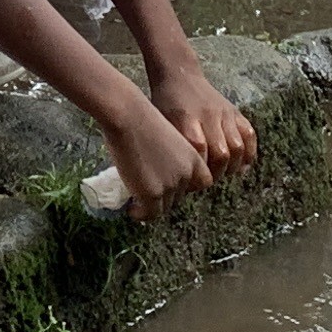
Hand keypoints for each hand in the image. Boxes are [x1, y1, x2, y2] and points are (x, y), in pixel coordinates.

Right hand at [98, 96, 212, 215]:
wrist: (129, 116)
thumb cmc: (143, 119)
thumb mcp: (170, 138)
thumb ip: (172, 157)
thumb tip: (160, 171)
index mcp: (195, 159)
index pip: (202, 183)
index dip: (186, 185)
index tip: (170, 182)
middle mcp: (187, 175)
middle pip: (180, 196)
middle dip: (165, 194)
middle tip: (147, 188)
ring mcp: (171, 186)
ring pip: (164, 207)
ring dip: (152, 204)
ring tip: (137, 199)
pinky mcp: (152, 195)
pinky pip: (149, 214)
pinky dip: (140, 214)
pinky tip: (131, 209)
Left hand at [147, 55, 255, 180]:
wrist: (180, 75)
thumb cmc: (166, 103)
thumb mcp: (162, 123)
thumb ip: (173, 146)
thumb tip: (179, 177)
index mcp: (186, 119)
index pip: (199, 150)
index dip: (199, 171)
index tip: (193, 183)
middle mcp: (208, 116)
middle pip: (222, 153)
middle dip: (217, 173)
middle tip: (209, 180)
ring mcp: (224, 113)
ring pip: (238, 147)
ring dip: (233, 166)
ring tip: (224, 173)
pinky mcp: (235, 112)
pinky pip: (250, 134)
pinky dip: (249, 152)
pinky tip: (241, 164)